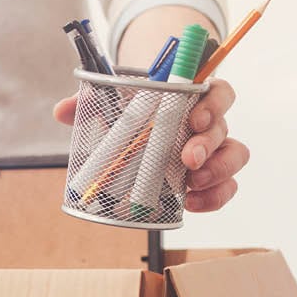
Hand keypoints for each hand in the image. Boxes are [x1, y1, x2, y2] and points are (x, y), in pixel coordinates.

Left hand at [53, 77, 248, 211]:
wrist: (138, 129)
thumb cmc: (132, 110)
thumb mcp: (111, 102)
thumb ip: (88, 102)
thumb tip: (62, 111)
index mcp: (192, 98)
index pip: (218, 92)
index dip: (213, 105)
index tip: (194, 119)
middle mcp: (208, 123)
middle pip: (224, 128)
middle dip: (208, 145)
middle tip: (187, 159)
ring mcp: (212, 150)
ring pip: (234, 157)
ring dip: (217, 172)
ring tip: (191, 185)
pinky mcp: (208, 177)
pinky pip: (225, 187)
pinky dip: (214, 197)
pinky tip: (193, 204)